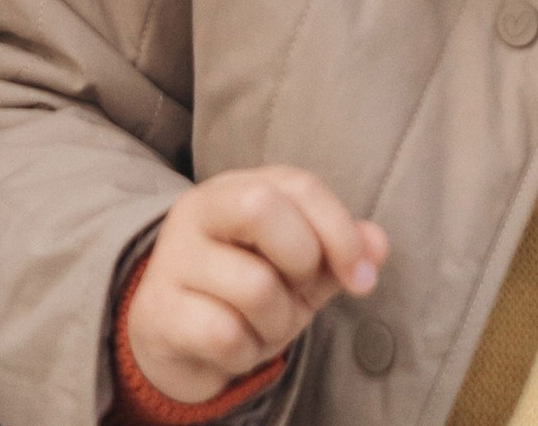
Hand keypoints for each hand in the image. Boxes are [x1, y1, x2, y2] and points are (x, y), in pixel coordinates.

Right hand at [123, 171, 386, 407]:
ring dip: (278, 321)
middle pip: (261, 206)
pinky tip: (234, 347)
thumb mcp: (296, 270)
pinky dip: (246, 353)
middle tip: (297, 291)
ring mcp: (173, 259)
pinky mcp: (158, 311)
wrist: (173, 339)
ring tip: (263, 325)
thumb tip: (378, 244)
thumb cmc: (243, 294)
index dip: (339, 229)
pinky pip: (225, 334)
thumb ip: (337, 251)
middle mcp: (198, 211)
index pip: (298, 184)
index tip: (362, 277)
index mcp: (236, 188)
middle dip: (301, 260)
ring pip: (254, 286)